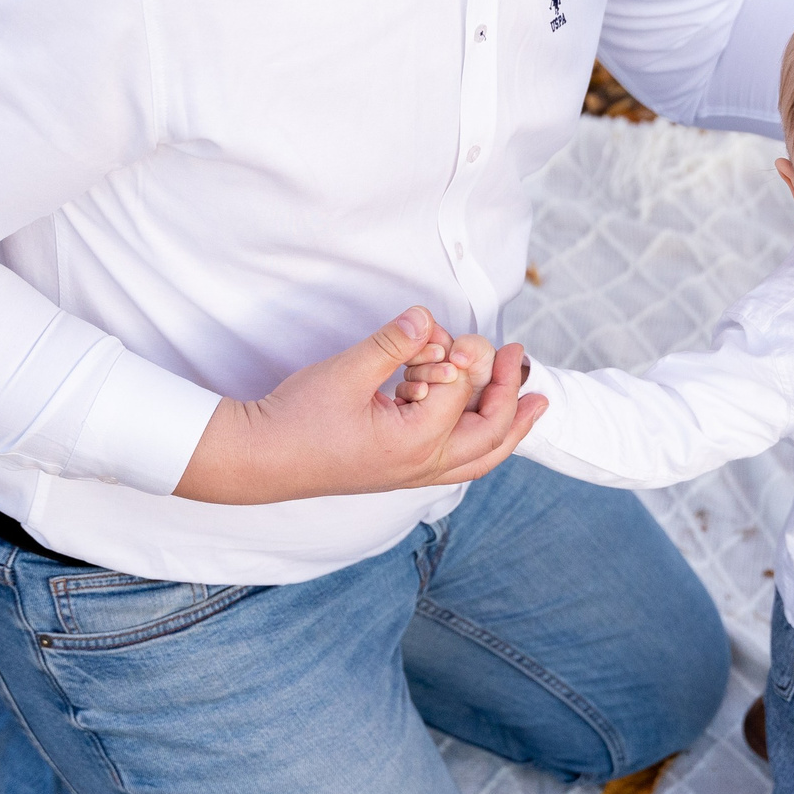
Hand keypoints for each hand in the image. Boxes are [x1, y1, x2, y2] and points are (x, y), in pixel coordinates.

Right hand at [174, 308, 543, 503]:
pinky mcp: (398, 472)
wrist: (258, 459)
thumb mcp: (345, 370)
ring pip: (478, 458)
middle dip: (512, 398)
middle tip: (522, 362)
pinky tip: (484, 424)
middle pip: (490, 437)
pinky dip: (480, 442)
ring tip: (534, 405)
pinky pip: (456, 463)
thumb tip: (427, 318)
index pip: (460, 392)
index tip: (443, 331)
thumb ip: (393, 343)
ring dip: (508, 428)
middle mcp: (420, 467)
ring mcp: (410, 474)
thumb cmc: (295, 419)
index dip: (458, 355)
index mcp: (413, 444)